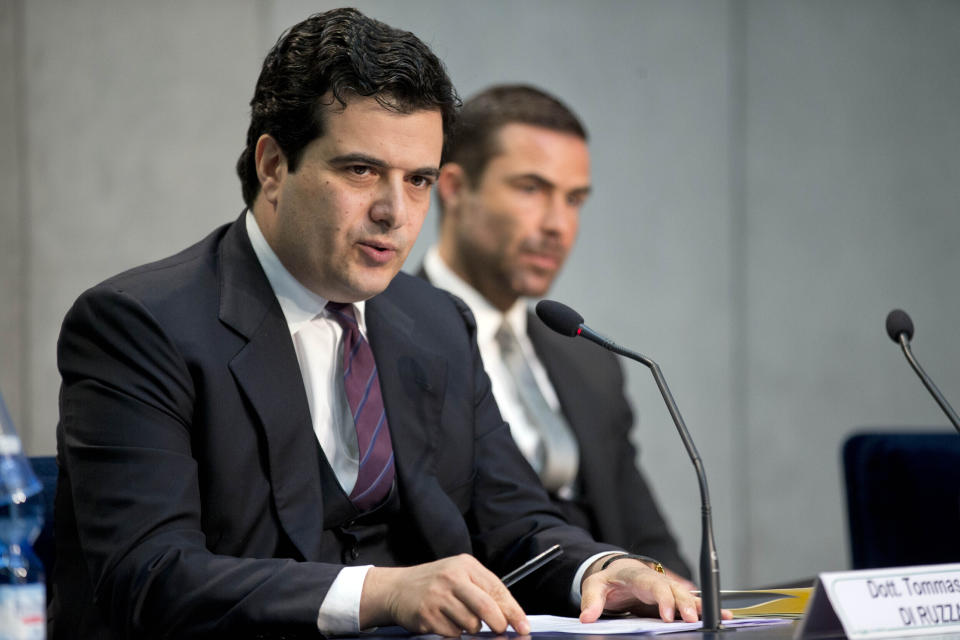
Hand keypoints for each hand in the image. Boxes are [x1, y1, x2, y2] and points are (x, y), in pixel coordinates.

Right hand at [360, 554, 530, 636]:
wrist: (397, 588)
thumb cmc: (435, 583)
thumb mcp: (460, 574)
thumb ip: (484, 589)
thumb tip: (510, 615)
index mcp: (465, 565)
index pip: (497, 590)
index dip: (514, 611)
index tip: (524, 626)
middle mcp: (451, 578)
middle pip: (486, 608)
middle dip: (498, 625)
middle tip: (500, 630)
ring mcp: (438, 597)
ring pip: (471, 625)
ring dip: (471, 628)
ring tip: (459, 617)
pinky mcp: (426, 615)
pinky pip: (453, 634)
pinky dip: (454, 633)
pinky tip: (445, 621)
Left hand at [579, 557, 732, 623]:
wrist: (616, 572)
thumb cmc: (608, 580)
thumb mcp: (594, 586)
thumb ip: (591, 601)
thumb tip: (587, 617)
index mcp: (638, 575)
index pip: (653, 585)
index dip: (663, 599)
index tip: (668, 615)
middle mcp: (656, 579)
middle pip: (675, 589)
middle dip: (686, 603)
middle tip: (693, 619)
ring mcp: (666, 587)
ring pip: (687, 594)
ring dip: (701, 605)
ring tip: (720, 615)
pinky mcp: (672, 597)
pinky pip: (690, 601)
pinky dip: (704, 607)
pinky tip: (721, 615)